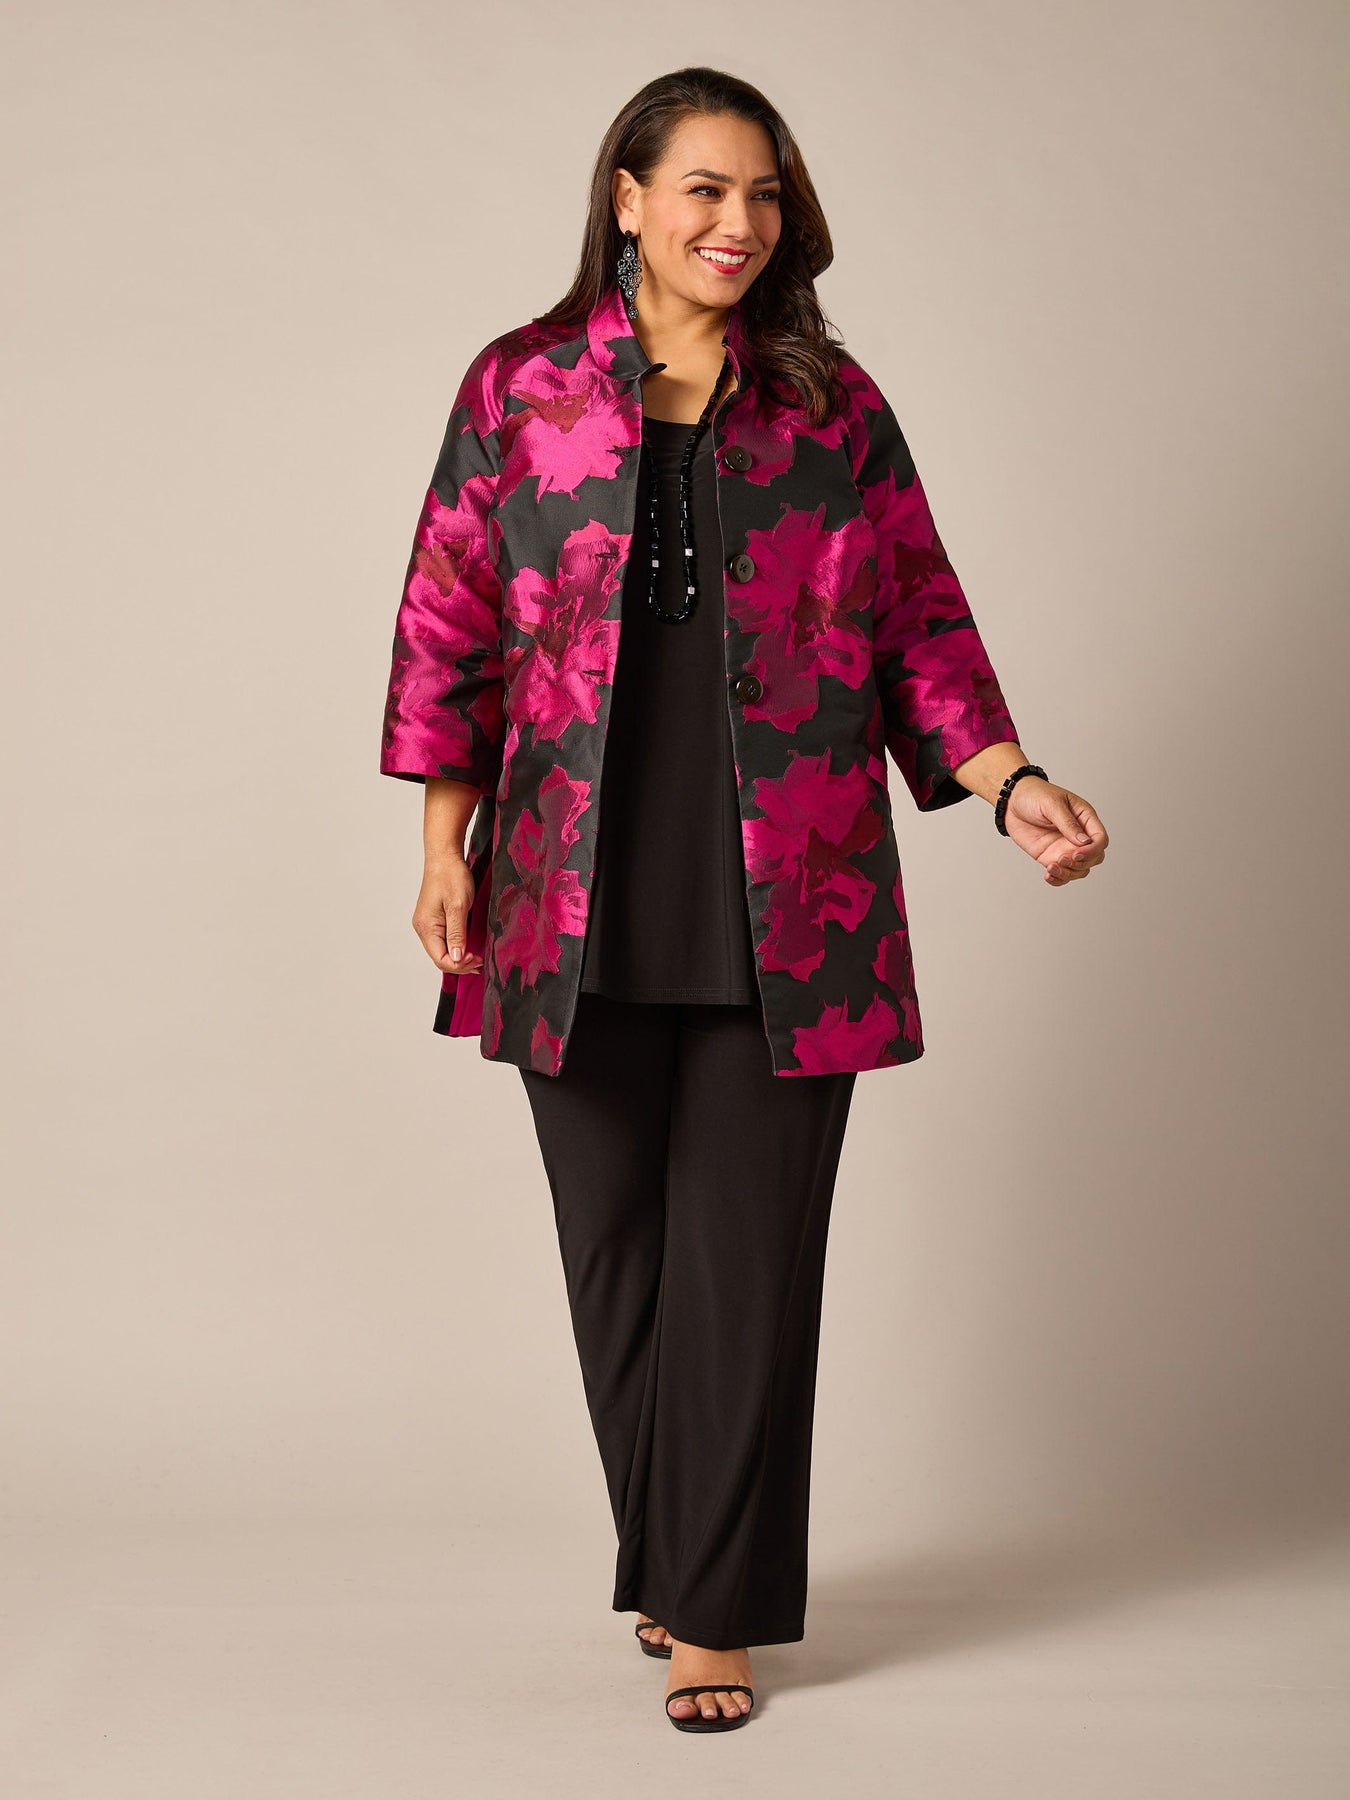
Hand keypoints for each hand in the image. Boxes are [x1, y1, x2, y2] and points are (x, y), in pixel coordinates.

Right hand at [412, 855, 484, 971]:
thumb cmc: (451, 876)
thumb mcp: (458, 906)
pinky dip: (457, 946)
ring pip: (442, 950)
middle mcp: (423, 928)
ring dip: (459, 957)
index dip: (460, 965)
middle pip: (440, 958)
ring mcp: (427, 924)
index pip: (441, 959)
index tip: (478, 958)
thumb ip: (457, 934)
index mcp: (427, 927)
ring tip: (477, 957)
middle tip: (480, 961)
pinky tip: (469, 946)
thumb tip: (456, 958)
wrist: (445, 857)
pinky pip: (443, 940)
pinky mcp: (434, 919)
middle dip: (461, 964)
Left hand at [1001, 777, 1108, 885]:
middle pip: (1094, 858)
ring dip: (1069, 873)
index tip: (1077, 854)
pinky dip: (1058, 879)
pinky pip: (1062, 873)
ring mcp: (1065, 848)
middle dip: (1082, 863)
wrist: (1011, 802)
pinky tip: (1048, 876)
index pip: (1100, 839)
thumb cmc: (1034, 795)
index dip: (1093, 850)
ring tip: (1051, 867)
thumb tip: (1084, 842)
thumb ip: (1068, 823)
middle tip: (1062, 859)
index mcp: (1085, 818)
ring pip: (1080, 869)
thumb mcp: (1052, 804)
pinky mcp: (1051, 856)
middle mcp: (1078, 835)